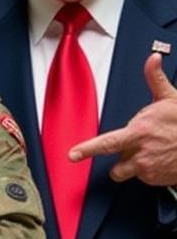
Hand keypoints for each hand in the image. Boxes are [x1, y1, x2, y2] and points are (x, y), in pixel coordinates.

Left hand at [69, 53, 176, 183]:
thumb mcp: (171, 98)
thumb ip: (156, 80)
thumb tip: (153, 58)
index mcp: (139, 132)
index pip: (106, 143)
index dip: (87, 149)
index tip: (72, 155)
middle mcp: (140, 154)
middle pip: (115, 164)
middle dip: (121, 157)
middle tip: (138, 146)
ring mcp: (148, 169)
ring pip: (126, 172)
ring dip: (132, 166)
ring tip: (149, 154)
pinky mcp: (155, 180)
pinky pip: (143, 178)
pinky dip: (148, 171)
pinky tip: (161, 160)